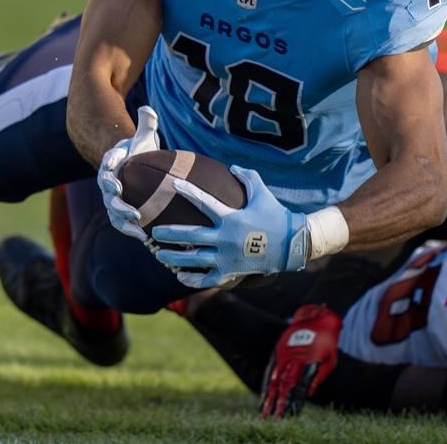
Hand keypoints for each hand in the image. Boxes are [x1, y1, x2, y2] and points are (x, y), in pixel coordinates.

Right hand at [96, 105, 159, 241]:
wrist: (133, 165)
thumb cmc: (138, 150)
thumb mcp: (143, 136)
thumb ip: (146, 123)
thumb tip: (146, 109)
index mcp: (112, 162)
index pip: (107, 168)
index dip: (110, 176)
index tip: (116, 184)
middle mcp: (107, 181)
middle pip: (108, 195)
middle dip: (118, 204)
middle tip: (132, 211)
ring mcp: (111, 197)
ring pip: (113, 212)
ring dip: (124, 221)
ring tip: (139, 229)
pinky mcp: (119, 210)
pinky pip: (121, 222)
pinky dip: (130, 230)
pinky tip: (145, 237)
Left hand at [151, 166, 308, 287]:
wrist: (292, 244)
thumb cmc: (275, 215)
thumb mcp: (262, 192)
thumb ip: (247, 177)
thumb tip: (232, 167)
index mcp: (231, 217)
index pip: (204, 202)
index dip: (187, 191)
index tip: (173, 184)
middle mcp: (225, 238)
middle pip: (190, 236)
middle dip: (169, 234)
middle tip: (154, 232)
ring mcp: (227, 257)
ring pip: (193, 260)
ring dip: (174, 258)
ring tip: (159, 255)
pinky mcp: (230, 272)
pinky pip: (206, 279)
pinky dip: (191, 278)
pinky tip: (180, 276)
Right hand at [260, 304, 341, 417]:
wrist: (317, 315)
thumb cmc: (329, 339)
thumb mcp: (331, 358)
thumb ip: (320, 376)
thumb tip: (310, 393)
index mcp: (307, 360)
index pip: (299, 385)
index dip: (295, 400)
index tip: (292, 413)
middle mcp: (292, 357)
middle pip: (284, 384)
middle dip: (280, 402)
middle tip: (276, 418)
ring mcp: (283, 352)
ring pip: (274, 378)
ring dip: (271, 396)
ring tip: (266, 412)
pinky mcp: (279, 348)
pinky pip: (270, 368)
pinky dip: (267, 383)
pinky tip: (265, 394)